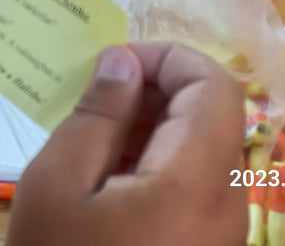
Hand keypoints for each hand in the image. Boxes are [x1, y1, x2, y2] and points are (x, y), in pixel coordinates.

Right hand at [9, 43, 247, 245]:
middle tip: (92, 101)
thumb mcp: (56, 184)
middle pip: (216, 118)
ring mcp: (224, 235)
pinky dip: (158, 166)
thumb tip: (124, 60)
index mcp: (194, 183)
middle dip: (157, 92)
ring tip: (90, 144)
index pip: (216, 87)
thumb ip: (97, 115)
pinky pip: (197, 188)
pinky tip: (106, 185)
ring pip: (206, 152)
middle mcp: (228, 206)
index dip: (169, 57)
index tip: (112, 64)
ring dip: (154, 130)